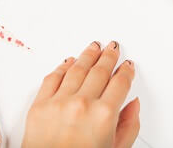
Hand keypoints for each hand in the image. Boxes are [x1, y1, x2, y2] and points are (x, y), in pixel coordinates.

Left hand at [22, 41, 139, 147]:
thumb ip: (128, 126)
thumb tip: (132, 106)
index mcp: (104, 115)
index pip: (120, 82)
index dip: (125, 71)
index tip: (127, 66)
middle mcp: (82, 104)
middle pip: (100, 70)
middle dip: (109, 56)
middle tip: (113, 48)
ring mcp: (59, 102)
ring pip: (77, 69)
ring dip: (87, 55)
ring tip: (93, 48)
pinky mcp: (40, 105)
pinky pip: (52, 78)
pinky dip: (62, 67)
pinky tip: (69, 61)